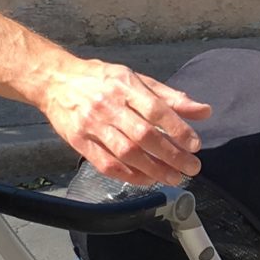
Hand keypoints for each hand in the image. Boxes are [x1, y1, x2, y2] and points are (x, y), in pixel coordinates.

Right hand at [38, 56, 209, 186]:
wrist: (55, 81)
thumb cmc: (100, 79)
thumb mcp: (136, 79)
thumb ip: (170, 97)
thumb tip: (203, 111)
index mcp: (125, 85)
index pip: (155, 110)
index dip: (177, 129)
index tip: (194, 144)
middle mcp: (108, 105)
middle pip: (143, 135)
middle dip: (171, 155)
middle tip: (191, 167)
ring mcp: (92, 125)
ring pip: (126, 153)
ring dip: (153, 169)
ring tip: (173, 177)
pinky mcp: (78, 142)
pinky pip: (106, 164)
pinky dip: (128, 176)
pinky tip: (146, 179)